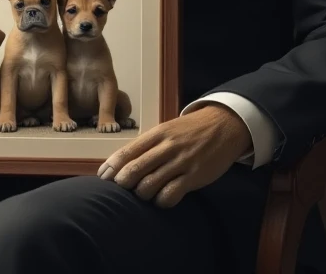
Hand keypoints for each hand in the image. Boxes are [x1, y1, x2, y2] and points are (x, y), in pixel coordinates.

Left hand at [97, 104, 251, 207]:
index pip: (127, 152)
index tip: (102, 178)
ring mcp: (180, 162)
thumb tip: (120, 162)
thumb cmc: (189, 130)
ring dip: (141, 194)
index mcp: (157, 134)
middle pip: (134, 170)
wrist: (223, 125)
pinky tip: (162, 198)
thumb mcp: (166, 130)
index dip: (111, 167)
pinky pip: (170, 195)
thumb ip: (146, 145)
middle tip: (119, 191)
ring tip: (143, 194)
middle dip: (122, 184)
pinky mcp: (194, 176)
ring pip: (149, 185)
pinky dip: (161, 201)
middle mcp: (166, 147)